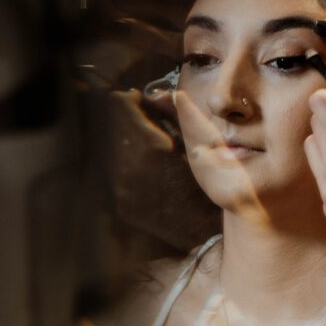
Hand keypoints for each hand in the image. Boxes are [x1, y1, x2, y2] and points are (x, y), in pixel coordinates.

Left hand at [108, 89, 209, 249]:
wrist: (203, 232)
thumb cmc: (210, 187)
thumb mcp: (199, 147)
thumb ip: (177, 117)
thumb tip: (160, 94)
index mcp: (149, 147)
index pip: (121, 105)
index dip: (131, 99)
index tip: (141, 100)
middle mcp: (129, 165)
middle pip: (115, 125)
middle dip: (128, 120)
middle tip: (148, 122)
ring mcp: (121, 185)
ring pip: (114, 148)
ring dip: (128, 142)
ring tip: (150, 147)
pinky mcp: (121, 201)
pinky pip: (118, 172)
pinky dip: (129, 165)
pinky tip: (150, 171)